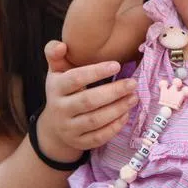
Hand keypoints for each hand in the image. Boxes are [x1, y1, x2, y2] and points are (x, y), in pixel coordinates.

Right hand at [36, 40, 137, 158]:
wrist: (54, 125)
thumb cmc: (63, 90)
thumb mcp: (56, 71)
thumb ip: (55, 54)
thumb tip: (62, 45)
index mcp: (55, 88)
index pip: (75, 79)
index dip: (96, 72)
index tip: (117, 65)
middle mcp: (60, 109)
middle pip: (87, 101)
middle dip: (113, 92)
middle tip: (132, 83)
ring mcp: (69, 128)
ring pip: (95, 121)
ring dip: (117, 109)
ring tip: (134, 97)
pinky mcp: (79, 142)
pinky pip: (99, 137)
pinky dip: (114, 127)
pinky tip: (127, 114)